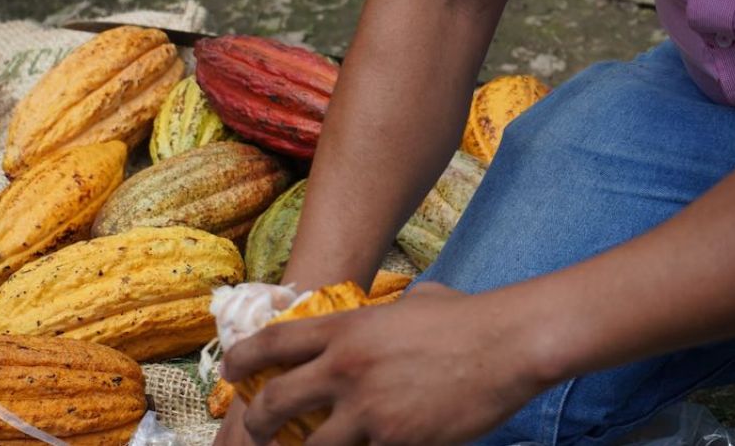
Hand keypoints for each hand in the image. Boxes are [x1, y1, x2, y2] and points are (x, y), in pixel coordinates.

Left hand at [221, 282, 554, 444]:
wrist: (506, 343)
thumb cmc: (464, 318)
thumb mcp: (410, 303)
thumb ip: (382, 314)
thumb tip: (385, 314)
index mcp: (345, 328)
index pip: (273, 343)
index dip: (242, 360)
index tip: (228, 371)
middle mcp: (345, 368)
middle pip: (275, 402)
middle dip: (256, 423)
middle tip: (254, 429)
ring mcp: (368, 409)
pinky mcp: (394, 441)